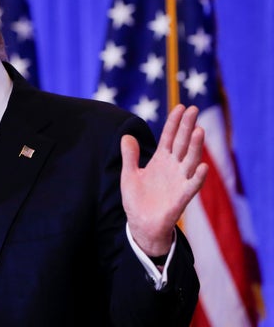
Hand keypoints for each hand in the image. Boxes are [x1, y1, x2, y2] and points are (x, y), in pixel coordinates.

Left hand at [121, 105, 207, 255]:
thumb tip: (126, 135)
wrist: (141, 224)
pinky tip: (203, 166)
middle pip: (182, 143)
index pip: (169, 137)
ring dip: (195, 147)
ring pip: (190, 160)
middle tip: (194, 109)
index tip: (181, 107)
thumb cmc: (137, 199)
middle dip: (187, 127)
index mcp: (160, 160)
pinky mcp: (181, 197)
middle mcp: (173, 167)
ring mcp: (179, 181)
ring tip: (199, 131)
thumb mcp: (129, 174)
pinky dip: (198, 177)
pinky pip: (192, 185)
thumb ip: (129, 156)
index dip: (174, 123)